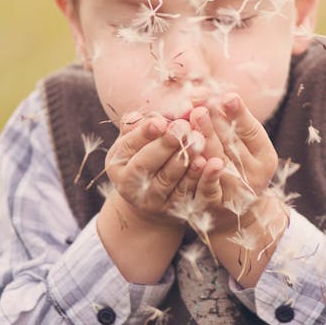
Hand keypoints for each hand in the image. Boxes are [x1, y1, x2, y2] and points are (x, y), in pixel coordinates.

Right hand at [104, 114, 206, 228]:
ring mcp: (152, 199)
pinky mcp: (173, 209)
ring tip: (198, 140)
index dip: (144, 133)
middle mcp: (130, 184)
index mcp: (118, 163)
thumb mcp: (135, 142)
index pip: (129, 145)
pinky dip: (197, 177)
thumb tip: (147, 115)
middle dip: (165, 144)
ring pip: (167, 179)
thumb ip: (140, 126)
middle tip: (183, 127)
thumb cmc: (144, 157)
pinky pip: (186, 193)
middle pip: (146, 164)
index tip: (160, 121)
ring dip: (184, 159)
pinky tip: (208, 163)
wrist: (151, 200)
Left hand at [187, 95, 280, 237]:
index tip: (225, 96)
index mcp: (265, 157)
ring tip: (194, 119)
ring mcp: (234, 192)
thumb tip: (226, 95)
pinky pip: (208, 189)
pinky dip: (203, 173)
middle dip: (216, 123)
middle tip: (201, 105)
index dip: (238, 114)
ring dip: (206, 140)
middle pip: (233, 145)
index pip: (251, 132)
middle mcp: (254, 176)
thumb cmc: (239, 169)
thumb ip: (237, 123)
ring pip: (219, 163)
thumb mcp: (246, 147)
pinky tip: (195, 158)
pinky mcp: (214, 206)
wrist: (236, 217)